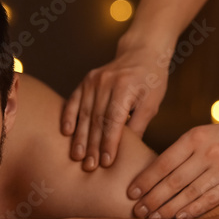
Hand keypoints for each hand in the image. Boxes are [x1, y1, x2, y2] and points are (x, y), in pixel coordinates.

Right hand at [61, 42, 168, 170]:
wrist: (141, 51)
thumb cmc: (151, 79)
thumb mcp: (152, 102)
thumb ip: (139, 125)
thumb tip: (129, 152)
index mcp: (125, 86)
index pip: (114, 120)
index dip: (109, 142)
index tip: (106, 162)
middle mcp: (106, 82)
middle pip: (96, 119)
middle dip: (92, 145)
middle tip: (89, 166)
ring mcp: (93, 80)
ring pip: (84, 113)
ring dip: (80, 137)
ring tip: (77, 156)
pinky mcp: (86, 80)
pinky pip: (74, 100)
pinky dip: (69, 117)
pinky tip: (66, 132)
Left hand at [128, 115, 218, 218]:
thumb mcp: (204, 134)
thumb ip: (183, 151)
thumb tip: (153, 174)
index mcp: (195, 137)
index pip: (163, 162)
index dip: (145, 179)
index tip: (130, 193)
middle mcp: (208, 151)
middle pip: (173, 180)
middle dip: (153, 198)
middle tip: (137, 211)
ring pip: (190, 192)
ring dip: (169, 208)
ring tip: (153, 218)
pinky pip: (212, 198)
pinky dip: (194, 210)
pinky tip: (180, 218)